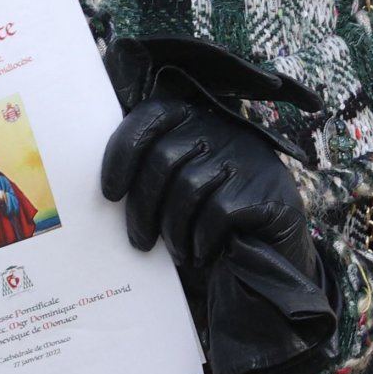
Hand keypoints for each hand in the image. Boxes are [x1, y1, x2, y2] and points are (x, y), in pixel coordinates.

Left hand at [101, 94, 337, 373]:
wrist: (274, 257)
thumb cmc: (211, 222)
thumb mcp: (179, 191)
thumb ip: (152, 175)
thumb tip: (99, 190)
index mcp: (194, 121)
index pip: (150, 116)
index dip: (122, 151)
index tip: (110, 193)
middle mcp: (222, 130)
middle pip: (163, 158)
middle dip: (143, 207)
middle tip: (139, 242)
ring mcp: (248, 157)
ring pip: (188, 186)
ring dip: (174, 229)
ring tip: (176, 251)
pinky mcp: (267, 189)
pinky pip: (219, 211)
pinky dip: (202, 239)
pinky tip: (203, 253)